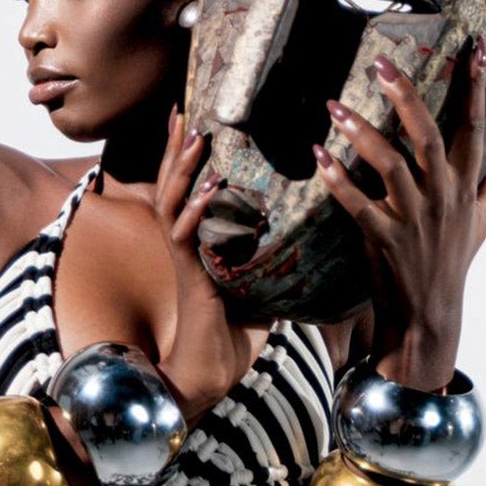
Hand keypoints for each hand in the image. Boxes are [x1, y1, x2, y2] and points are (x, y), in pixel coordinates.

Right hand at [153, 107, 261, 420]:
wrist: (212, 376)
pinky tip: (208, 194)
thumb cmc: (235, 335)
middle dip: (178, 148)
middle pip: (172, 185)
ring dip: (184, 170)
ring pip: (172, 204)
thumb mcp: (261, 285)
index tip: (193, 116)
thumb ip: (273, 258)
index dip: (188, 155)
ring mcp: (185, 261)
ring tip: (197, 136)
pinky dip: (196, 214)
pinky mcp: (191, 281)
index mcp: (199, 242)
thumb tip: (313, 239)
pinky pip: (186, 241)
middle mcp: (186, 245)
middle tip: (185, 110)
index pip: (189, 187)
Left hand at [312, 44, 485, 390]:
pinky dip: (337, 179)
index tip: (473, 48)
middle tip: (381, 64)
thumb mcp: (481, 225)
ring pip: (389, 163)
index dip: (474, 86)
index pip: (474, 127)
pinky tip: (319, 157)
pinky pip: (356, 203)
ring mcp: (413, 217)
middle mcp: (442, 196)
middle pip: (427, 135)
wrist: (430, 315)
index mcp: (465, 186)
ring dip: (361, 131)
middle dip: (406, 95)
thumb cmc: (452, 264)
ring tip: (334, 107)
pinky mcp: (383, 238)